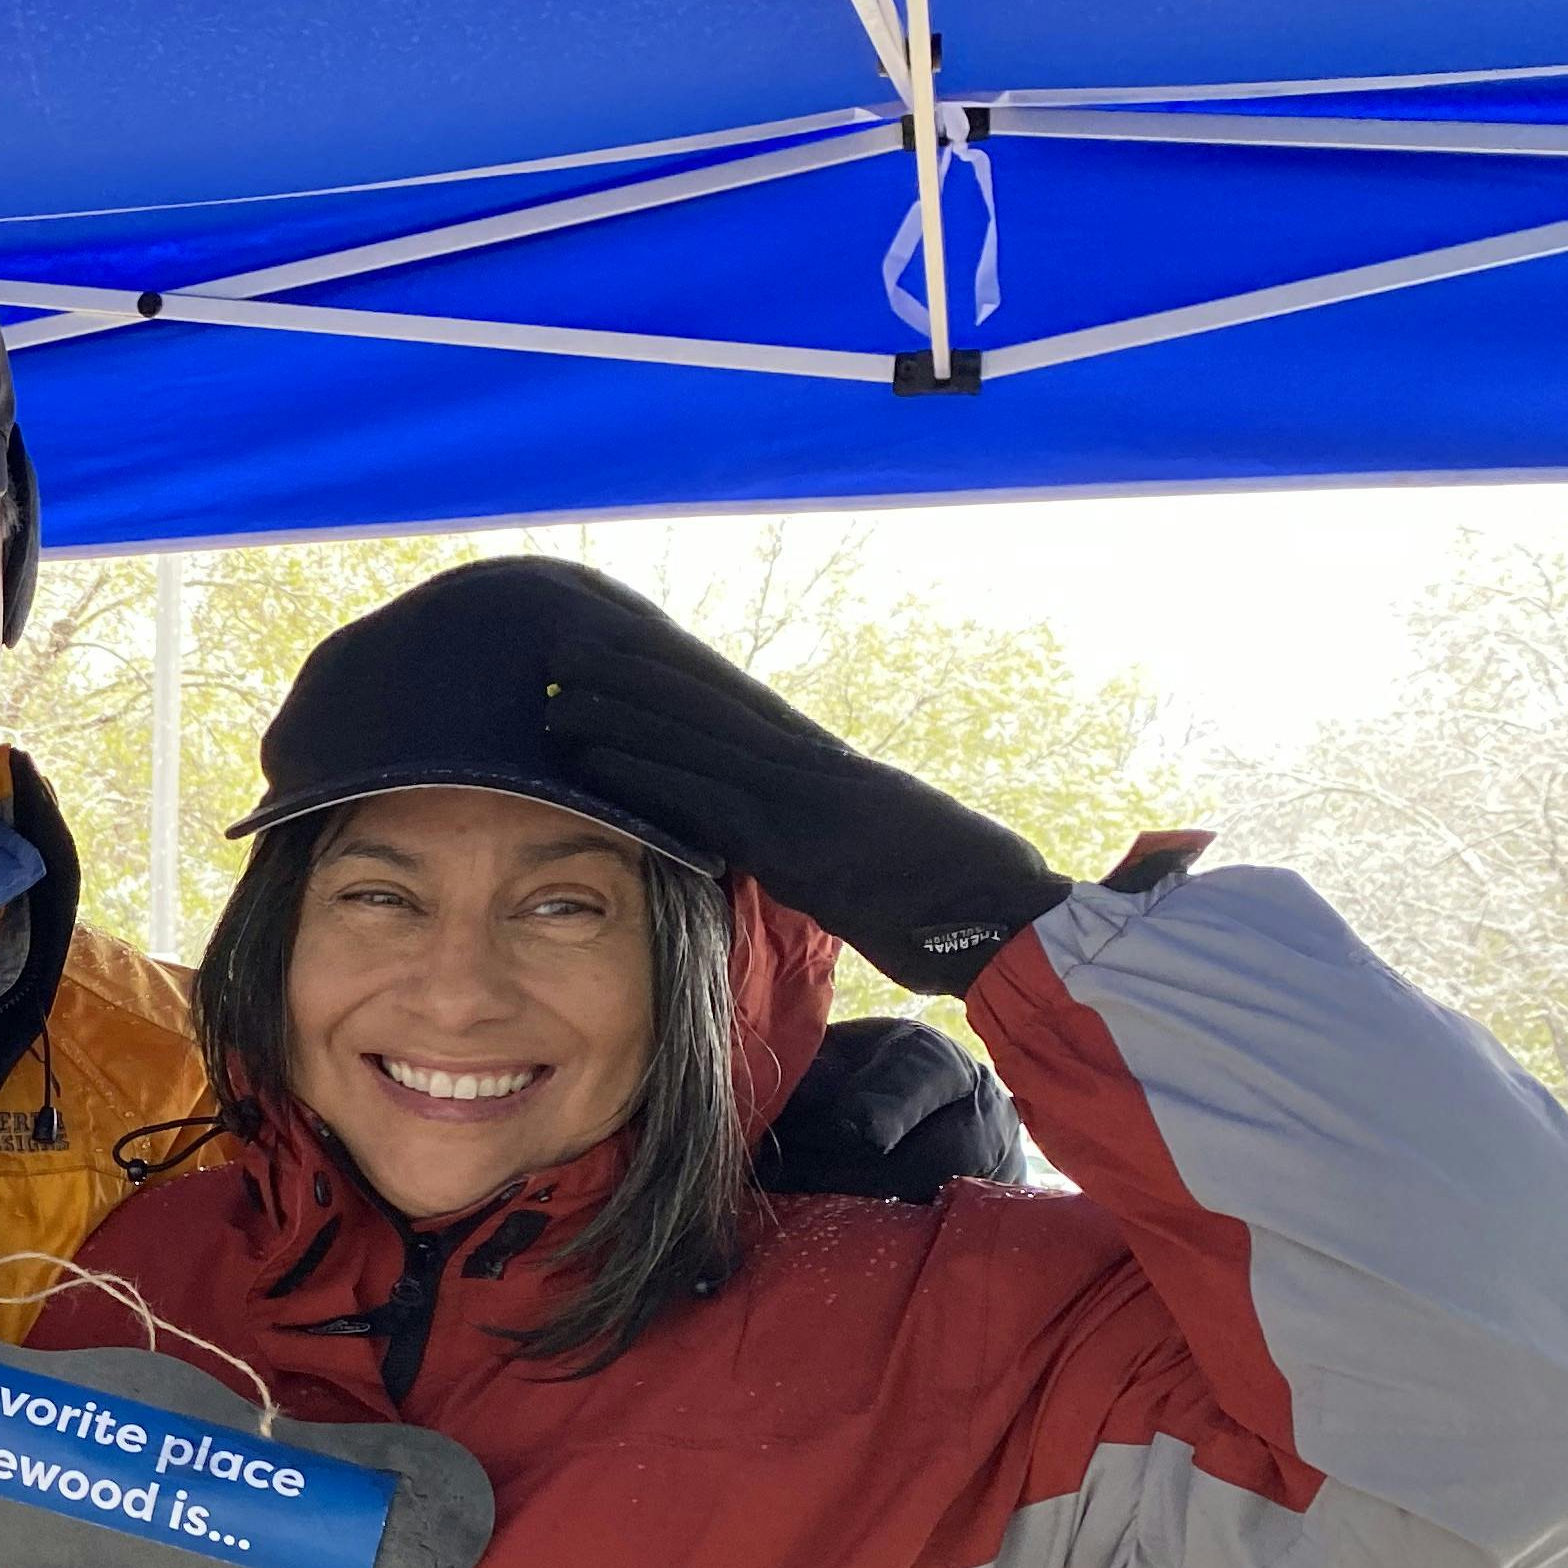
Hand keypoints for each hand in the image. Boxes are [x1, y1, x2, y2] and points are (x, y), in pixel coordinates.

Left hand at [536, 623, 1069, 994]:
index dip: (680, 678)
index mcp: (831, 773)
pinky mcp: (792, 842)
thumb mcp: (883, 864)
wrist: (1009, 924)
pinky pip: (701, 798)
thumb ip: (829, 847)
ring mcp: (801, 799)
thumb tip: (796, 851)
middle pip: (707, 706)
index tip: (629, 647)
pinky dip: (642, 771)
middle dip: (637, 673)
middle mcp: (812, 769)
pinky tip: (590, 753)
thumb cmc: (960, 906)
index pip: (740, 712)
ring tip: (558, 684)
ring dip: (620, 709)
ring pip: (693, 738)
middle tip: (570, 643)